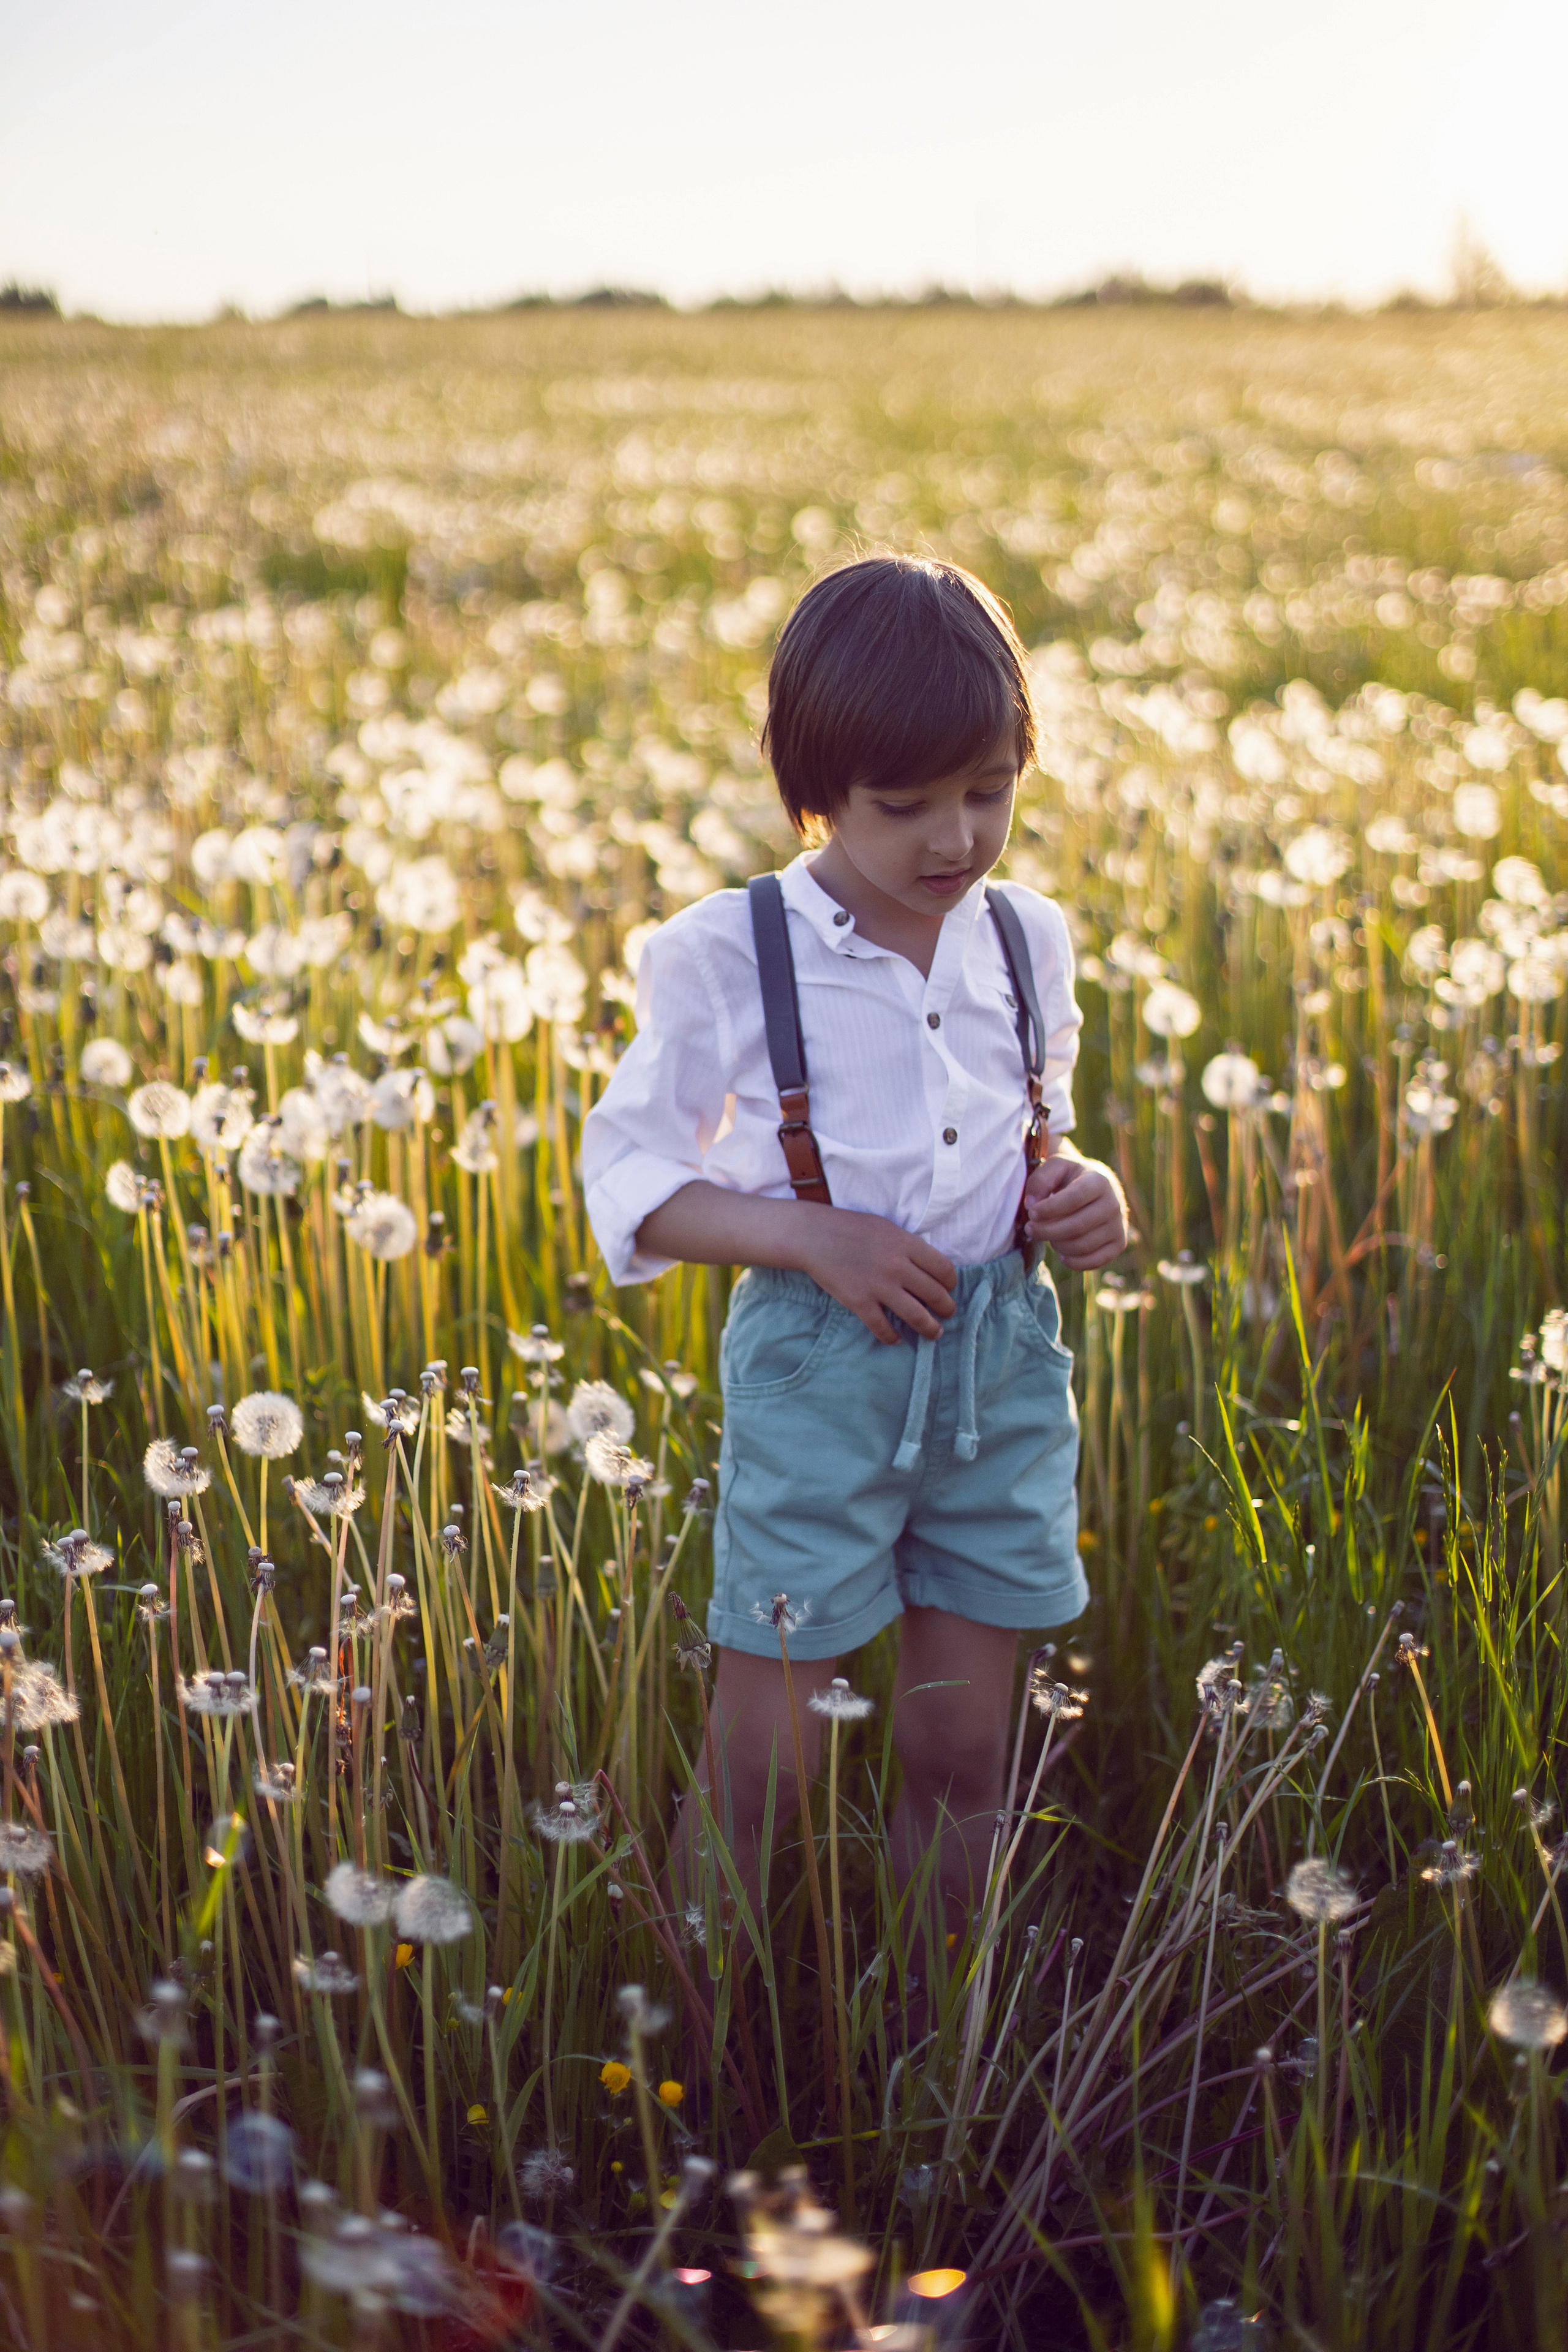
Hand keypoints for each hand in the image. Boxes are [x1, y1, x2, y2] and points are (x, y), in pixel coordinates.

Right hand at [794, 1206, 957, 1344]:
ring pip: (916, 1316)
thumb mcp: (887, 1228)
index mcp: (906, 1245)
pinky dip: (892, 1337)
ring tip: (934, 1333)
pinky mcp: (859, 1302)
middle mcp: (897, 1267)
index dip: (951, 1283)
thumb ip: (908, 1246)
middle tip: (947, 1314)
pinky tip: (896, 1339)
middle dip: (947, 1308)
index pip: (944, 1269)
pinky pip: (882, 1327)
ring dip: (930, 1328)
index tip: (948, 1289)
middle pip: (936, 1295)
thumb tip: (928, 1267)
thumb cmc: (851, 1228)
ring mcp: (878, 1286)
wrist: (814, 1236)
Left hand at [1024, 1154, 1128, 1269]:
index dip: (1050, 1209)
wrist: (1096, 1188)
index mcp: (1099, 1181)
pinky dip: (1073, 1261)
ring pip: (1082, 1246)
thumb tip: (1031, 1204)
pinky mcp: (1119, 1244)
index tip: (1031, 1213)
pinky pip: (1094, 1261)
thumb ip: (1040, 1180)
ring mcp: (1119, 1226)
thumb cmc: (1071, 1178)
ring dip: (1057, 1245)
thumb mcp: (1056, 1167)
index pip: (1074, 1198)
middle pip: (1077, 1226)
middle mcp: (1114, 1204)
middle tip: (1029, 1229)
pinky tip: (1061, 1252)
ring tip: (1048, 1235)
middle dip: (1047, 1231)